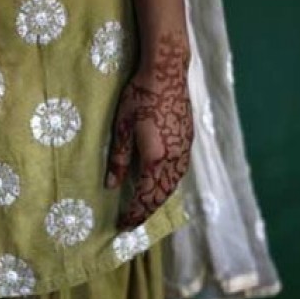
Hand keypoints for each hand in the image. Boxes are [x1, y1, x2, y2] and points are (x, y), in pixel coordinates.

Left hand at [105, 31, 193, 230]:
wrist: (166, 72)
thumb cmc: (139, 97)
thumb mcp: (121, 127)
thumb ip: (118, 159)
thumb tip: (111, 185)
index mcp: (156, 158)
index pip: (145, 195)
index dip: (134, 213)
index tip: (123, 225)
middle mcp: (174, 159)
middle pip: (162, 194)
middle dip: (147, 210)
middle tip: (133, 222)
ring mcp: (184, 149)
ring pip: (174, 184)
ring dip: (160, 199)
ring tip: (146, 207)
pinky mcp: (188, 140)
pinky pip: (180, 172)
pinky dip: (170, 184)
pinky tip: (163, 183)